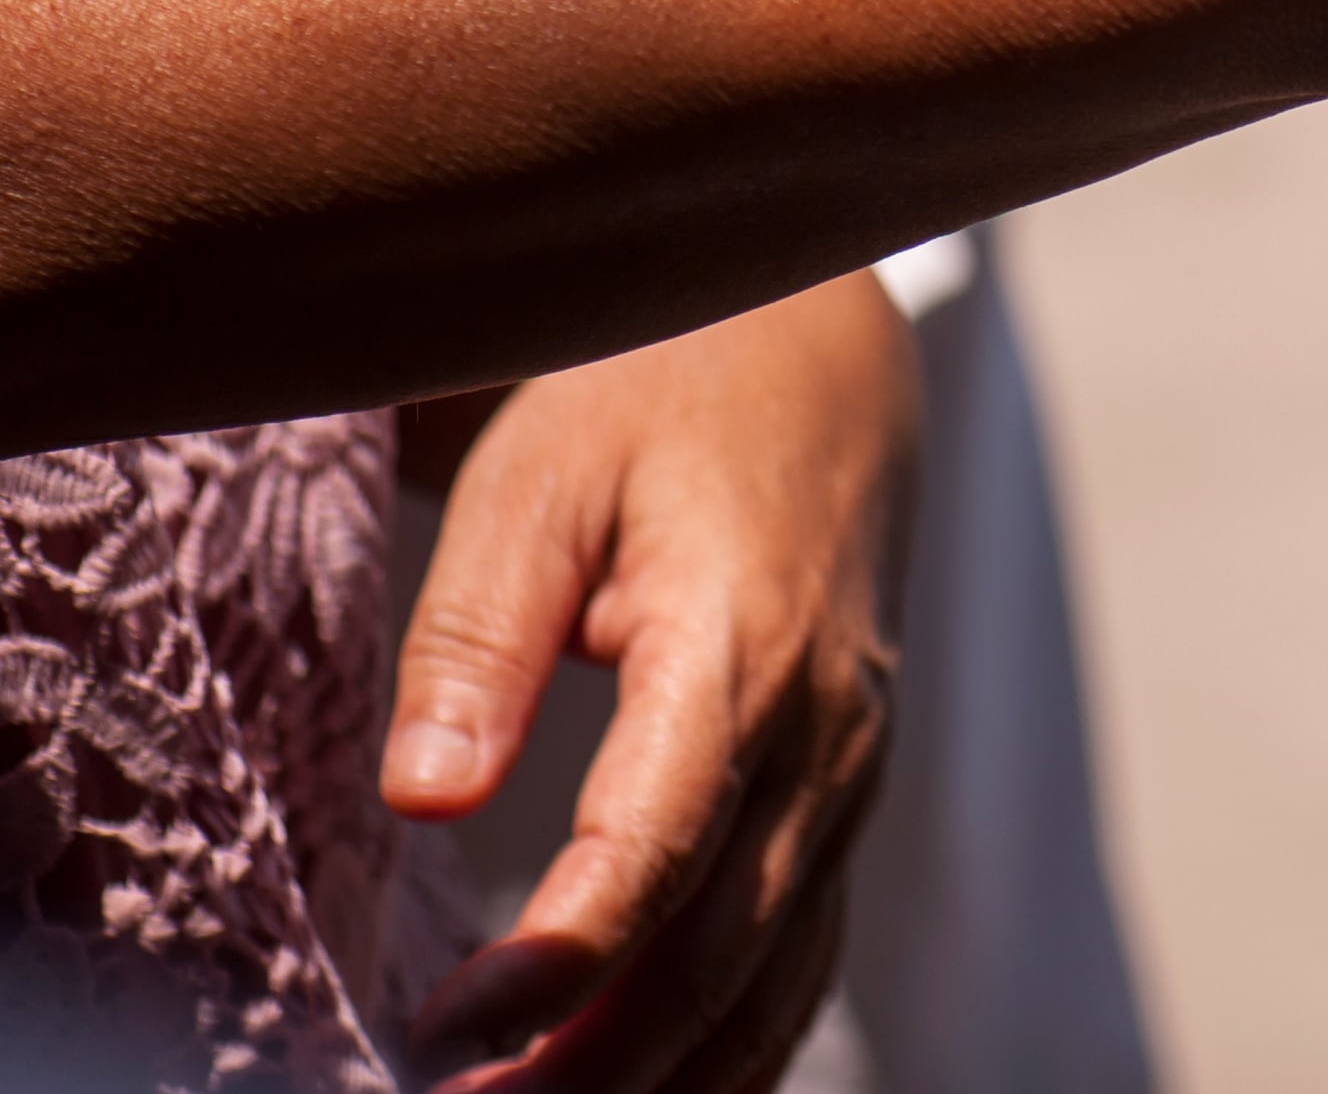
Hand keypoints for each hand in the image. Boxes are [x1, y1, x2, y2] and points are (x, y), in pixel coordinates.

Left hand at [388, 278, 918, 1093]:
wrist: (823, 359)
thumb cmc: (659, 397)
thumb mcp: (544, 473)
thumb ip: (481, 632)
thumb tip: (425, 795)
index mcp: (744, 646)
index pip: (657, 845)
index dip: (555, 962)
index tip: (442, 1040)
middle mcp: (824, 732)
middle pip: (718, 951)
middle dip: (591, 1067)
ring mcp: (849, 774)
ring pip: (771, 977)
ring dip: (658, 1079)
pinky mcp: (845, 797)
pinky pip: (801, 955)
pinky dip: (728, 1048)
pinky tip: (641, 1090)